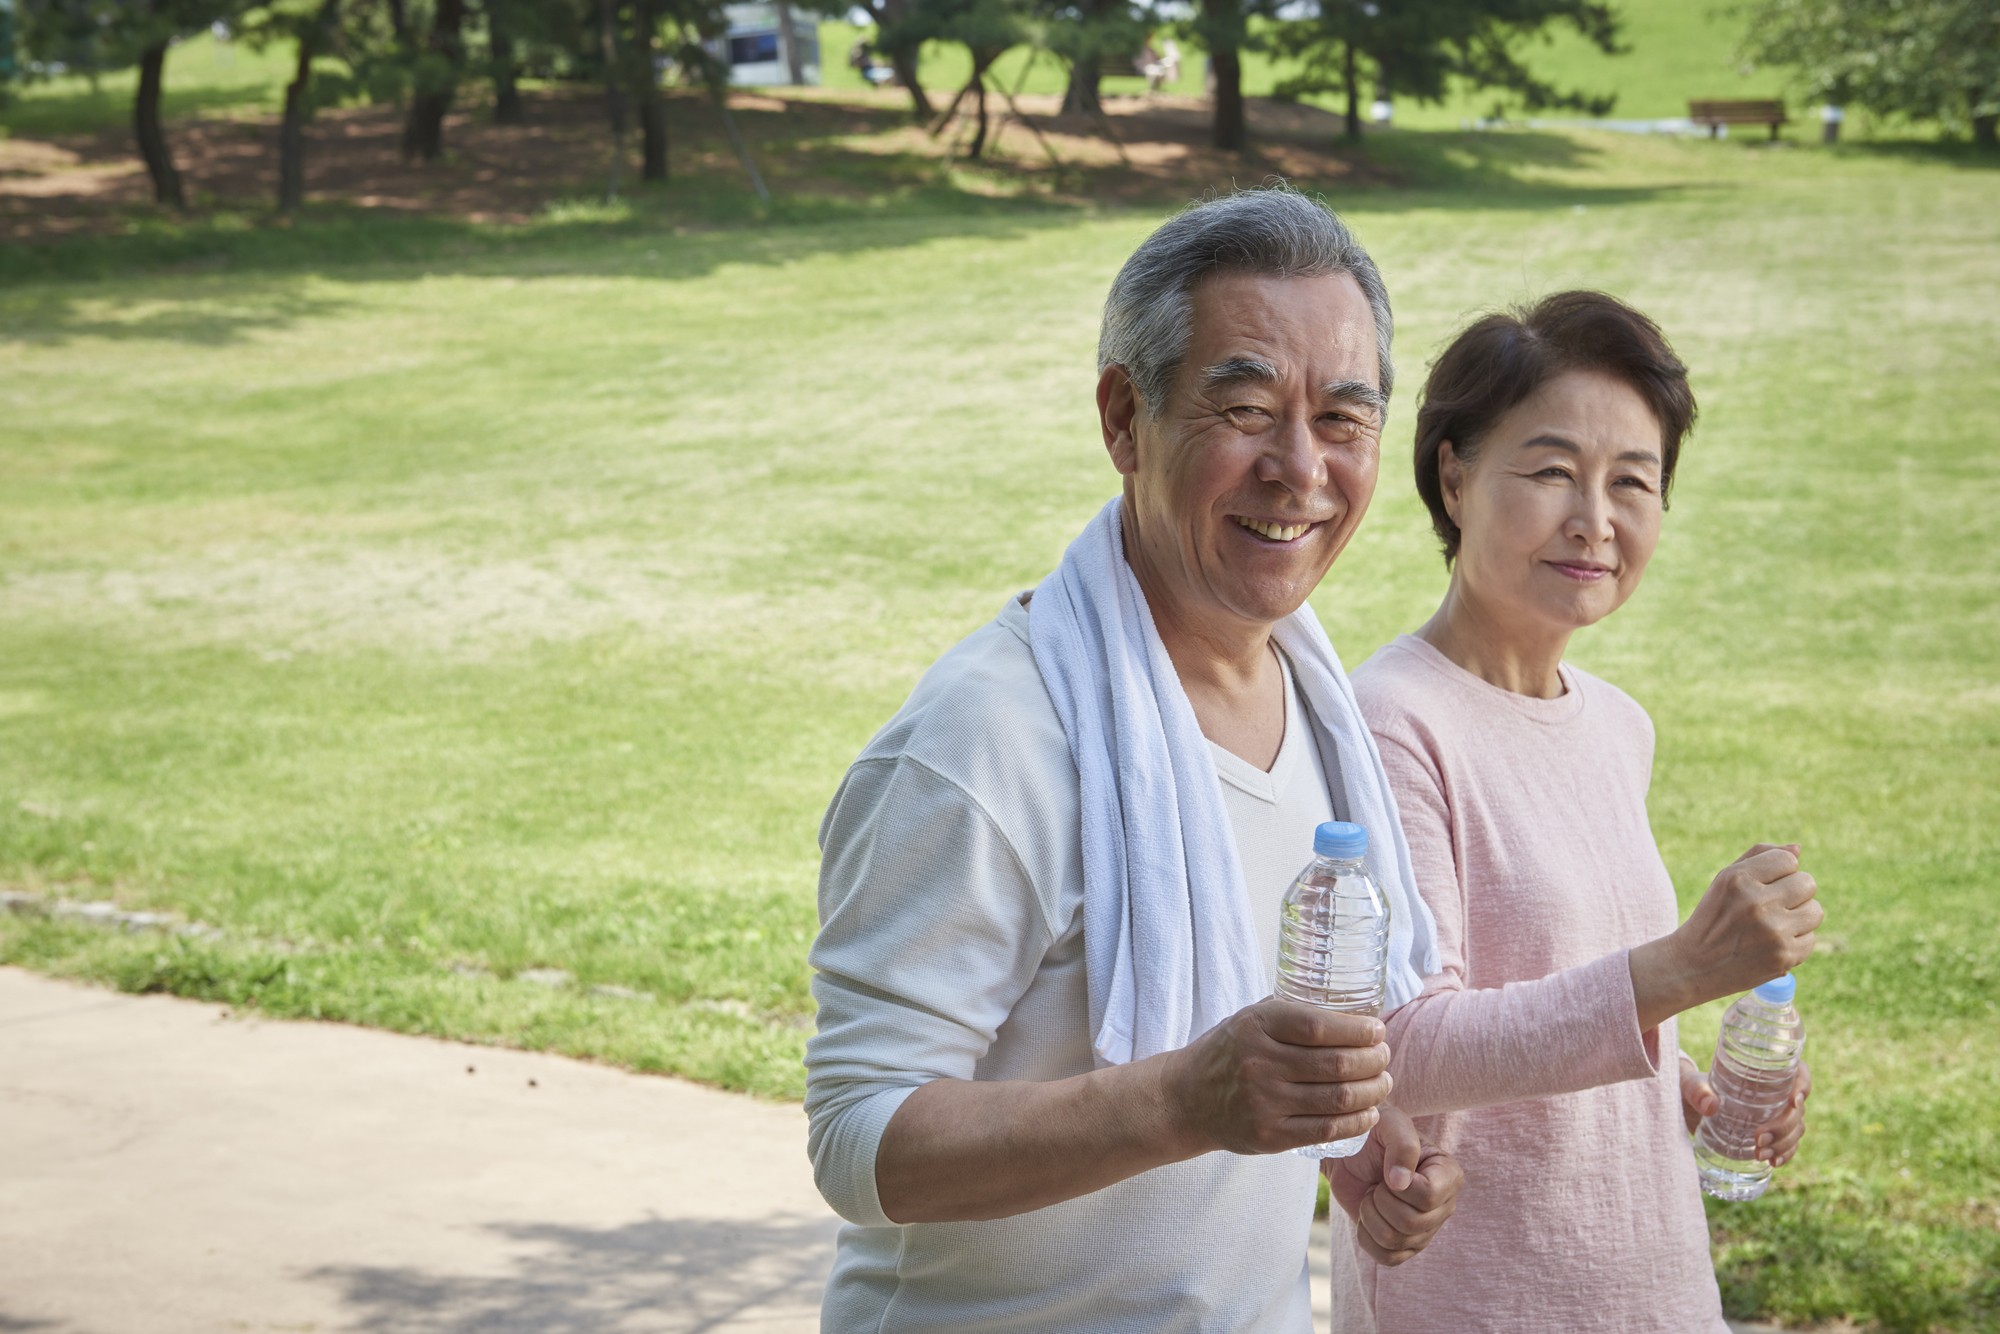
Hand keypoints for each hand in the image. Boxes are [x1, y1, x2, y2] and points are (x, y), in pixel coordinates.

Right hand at [1163, 999, 1390, 1156]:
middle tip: (1383, 1056)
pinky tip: (1369, 1112)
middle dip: (1373, 1060)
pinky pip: (1327, 1129)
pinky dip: (1358, 1121)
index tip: (1377, 1030)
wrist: (1186, 1098)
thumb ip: (1292, 1014)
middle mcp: (1259, 1063)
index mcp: (1256, 1026)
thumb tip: (1353, 1012)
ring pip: (1338, 1098)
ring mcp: (1263, 1102)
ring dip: (1373, 1091)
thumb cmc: (1229, 1053)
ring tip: (1383, 1082)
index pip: (1319, 1026)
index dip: (1357, 1030)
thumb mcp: (1250, 1019)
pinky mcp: (1269, 1135)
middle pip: (1336, 1064)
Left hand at [1327, 1105, 1460, 1265]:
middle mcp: (1444, 1206)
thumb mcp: (1389, 1123)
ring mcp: (1426, 1230)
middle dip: (1380, 1200)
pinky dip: (1366, 1236)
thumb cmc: (1373, 1134)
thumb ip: (1402, 1145)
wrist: (1348, 1153)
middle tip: (1377, 1183)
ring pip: (1395, 1241)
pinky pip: (1386, 1258)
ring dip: (1370, 1215)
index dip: (1401, 1187)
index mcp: (1449, 1174)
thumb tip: (1400, 1183)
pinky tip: (1367, 1216)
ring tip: (1372, 1196)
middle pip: (1411, 1222)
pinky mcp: (1405, 1248)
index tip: (1388, 1171)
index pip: (1430, 1196)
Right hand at [1632, 844, 1821, 1026]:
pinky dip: (1795, 942)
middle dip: (1794, 893)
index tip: (1765, 885)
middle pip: (1807, 883)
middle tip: (1772, 906)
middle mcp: (1756, 903)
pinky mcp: (1784, 957)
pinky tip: (1772, 945)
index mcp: (1738, 879)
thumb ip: (1758, 857)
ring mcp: (1772, 931)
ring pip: (1815, 911)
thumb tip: (1797, 848)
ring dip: (1800, 917)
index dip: (1780, 872)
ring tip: (1774, 925)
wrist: (1694, 966)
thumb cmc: (1713, 917)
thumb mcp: (1724, 880)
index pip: (1788, 860)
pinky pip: (1811, 939)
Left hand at [1679, 1056, 1810, 1164]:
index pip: (1797, 1072)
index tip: (1794, 1102)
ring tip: (1759, 1154)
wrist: (1687, 1107)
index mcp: (1763, 1073)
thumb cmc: (1692, 1087)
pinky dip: (1785, 1154)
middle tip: (1758, 1139)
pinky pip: (1789, 1145)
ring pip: (1796, 1129)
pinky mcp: (1770, 1134)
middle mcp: (1776, 1093)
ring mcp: (1775, 1115)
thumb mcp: (1690, 1085)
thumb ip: (1697, 1092)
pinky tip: (1774, 1162)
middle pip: (1796, 1109)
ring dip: (1783, 1144)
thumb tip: (1711, 1106)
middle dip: (1783, 1126)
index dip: (1803, 1085)